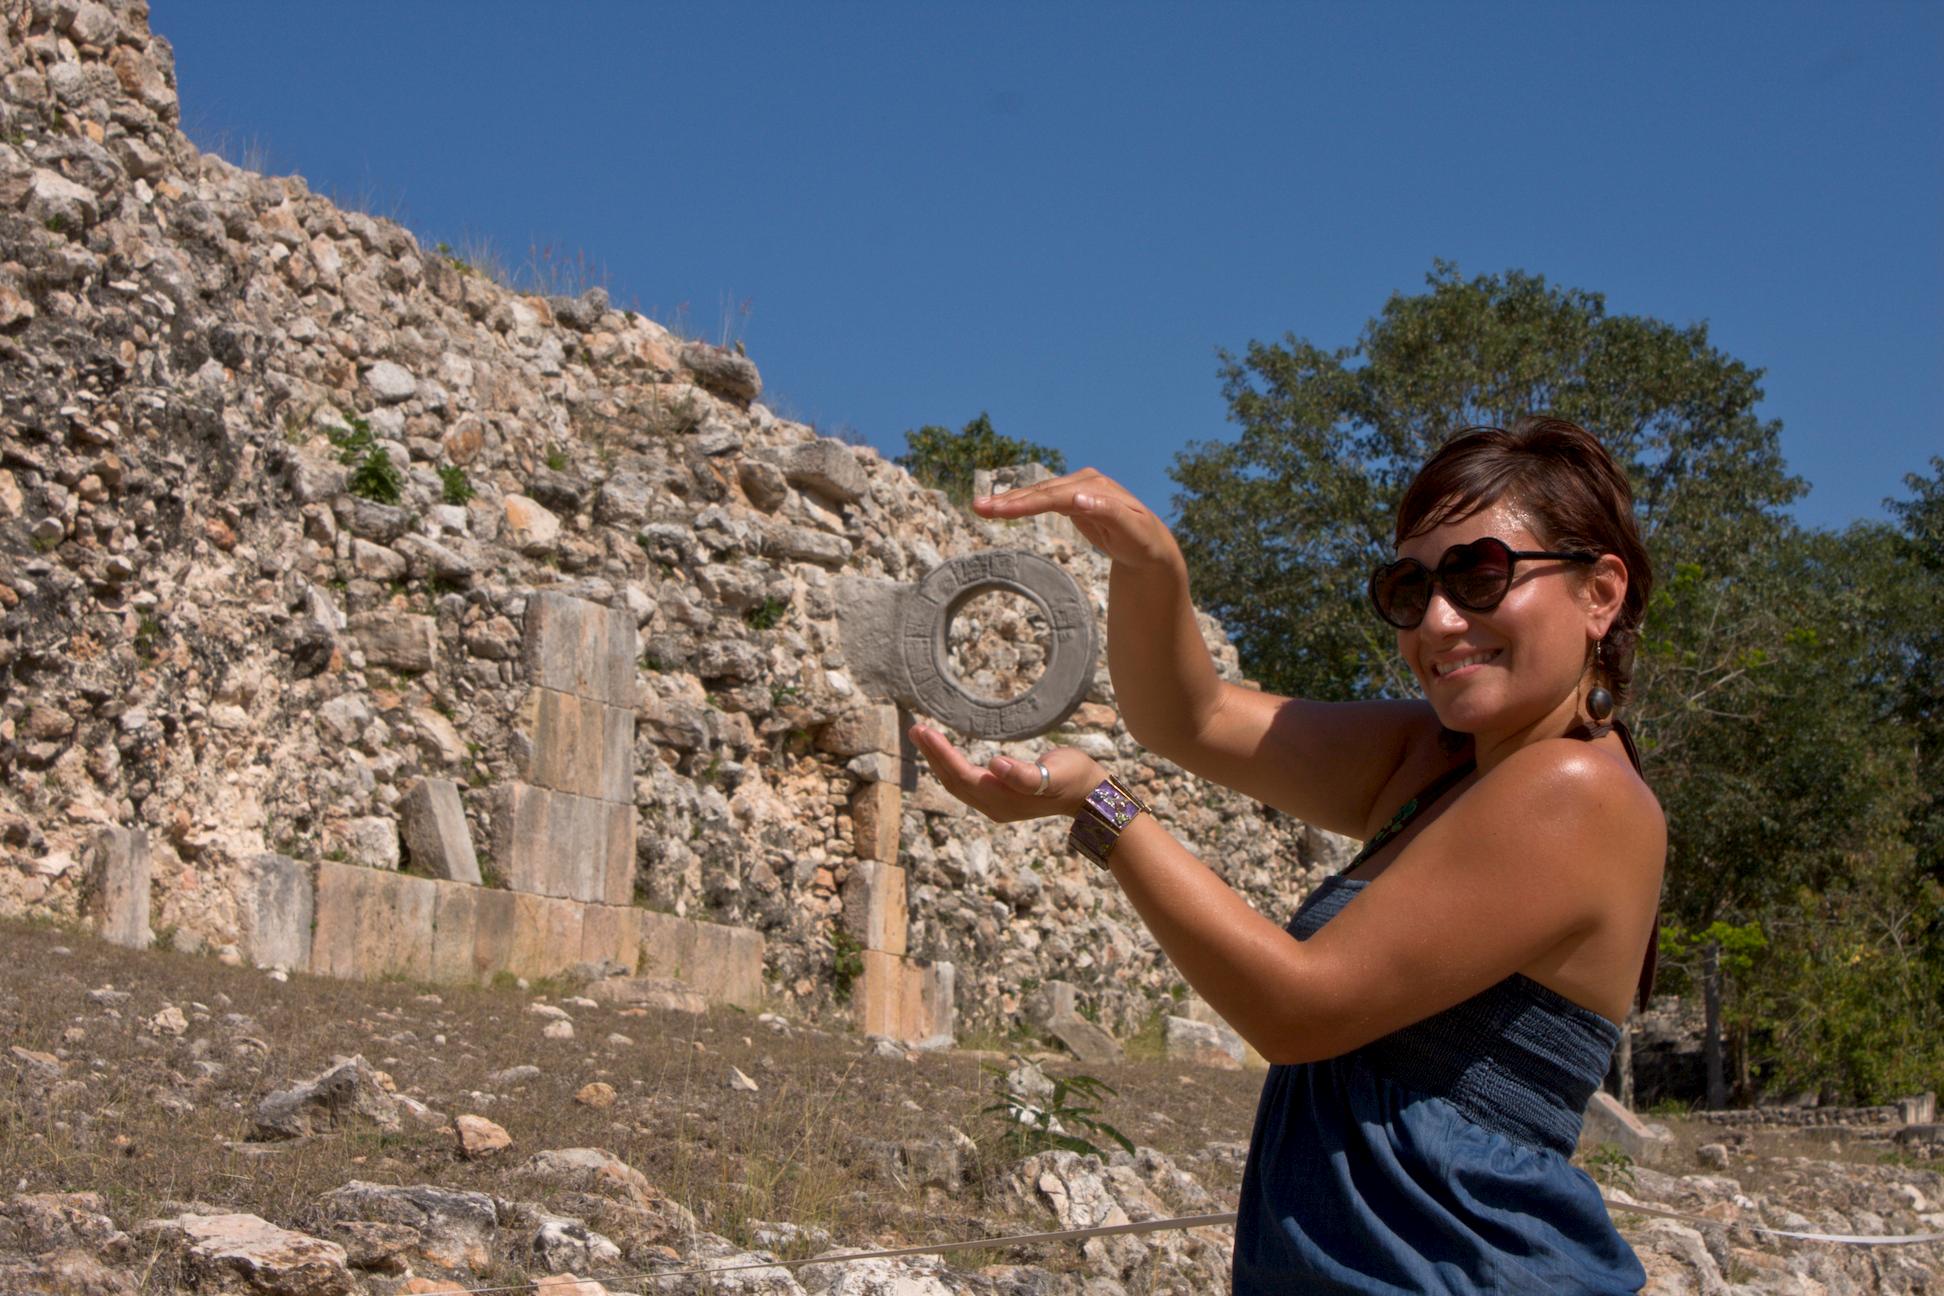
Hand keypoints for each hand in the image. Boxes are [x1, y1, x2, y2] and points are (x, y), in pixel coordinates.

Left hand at [908, 724, 1105, 822]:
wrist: (1090, 796)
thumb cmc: (1075, 778)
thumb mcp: (1055, 774)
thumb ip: (1025, 775)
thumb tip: (995, 766)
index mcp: (1003, 799)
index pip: (962, 775)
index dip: (942, 754)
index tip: (924, 731)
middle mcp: (993, 806)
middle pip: (953, 781)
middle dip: (933, 755)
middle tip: (916, 728)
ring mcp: (995, 805)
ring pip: (956, 783)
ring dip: (938, 760)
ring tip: (923, 736)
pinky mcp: (999, 799)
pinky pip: (965, 783)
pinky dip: (951, 765)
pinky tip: (945, 753)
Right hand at [973, 468, 1180, 571]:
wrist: (1149, 542)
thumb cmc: (1143, 541)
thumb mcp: (1133, 532)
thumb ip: (1109, 514)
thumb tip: (1080, 500)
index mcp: (1100, 490)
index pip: (1061, 497)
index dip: (1033, 503)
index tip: (1008, 510)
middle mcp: (1086, 482)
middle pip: (1044, 492)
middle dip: (1011, 501)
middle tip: (980, 508)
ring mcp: (1077, 488)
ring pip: (1038, 494)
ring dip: (1009, 500)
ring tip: (980, 507)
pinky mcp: (1070, 496)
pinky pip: (1040, 499)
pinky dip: (1019, 503)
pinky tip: (1000, 507)